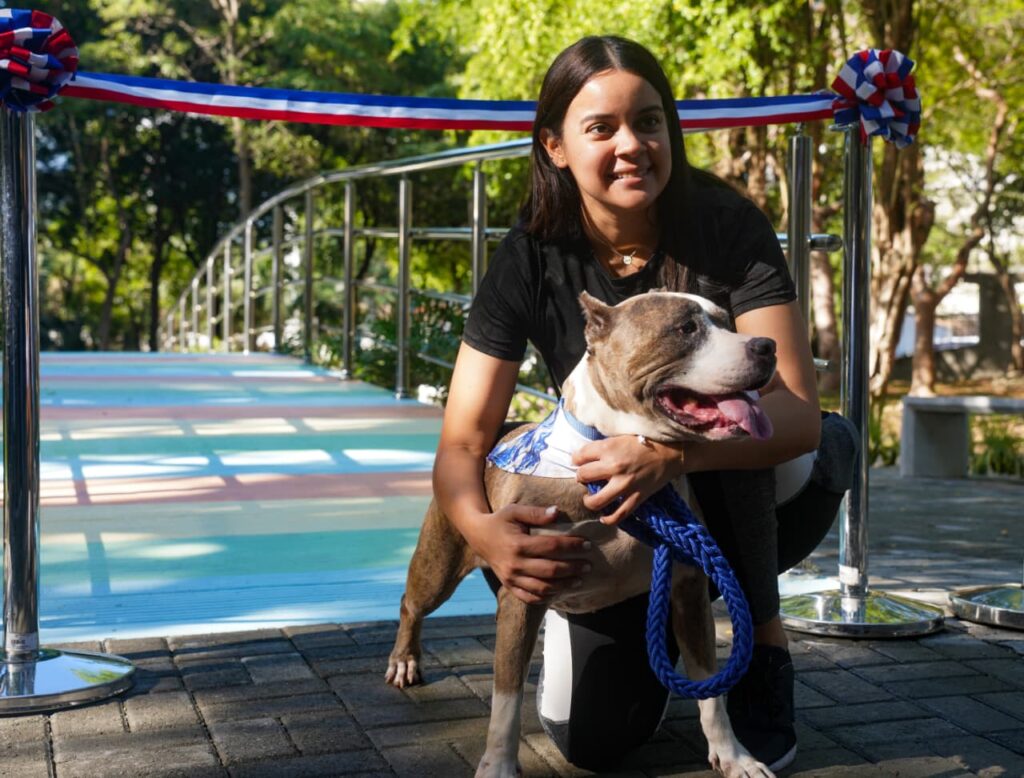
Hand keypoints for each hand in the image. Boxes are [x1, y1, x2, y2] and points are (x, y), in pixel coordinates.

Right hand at [461, 504, 591, 604]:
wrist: (478, 536)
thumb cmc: (500, 521)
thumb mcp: (514, 511)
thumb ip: (535, 512)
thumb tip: (557, 512)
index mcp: (518, 544)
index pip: (551, 547)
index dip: (571, 546)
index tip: (587, 544)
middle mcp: (515, 564)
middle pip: (550, 570)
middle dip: (573, 568)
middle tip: (588, 565)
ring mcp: (511, 578)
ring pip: (542, 588)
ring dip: (564, 586)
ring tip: (579, 580)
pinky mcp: (509, 586)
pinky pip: (529, 597)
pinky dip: (546, 597)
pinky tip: (559, 591)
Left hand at [572, 436, 685, 524]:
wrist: (669, 454)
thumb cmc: (643, 443)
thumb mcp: (619, 438)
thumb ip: (601, 447)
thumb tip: (583, 457)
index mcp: (608, 448)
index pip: (579, 457)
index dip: (576, 460)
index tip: (580, 462)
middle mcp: (614, 467)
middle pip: (582, 476)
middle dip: (581, 477)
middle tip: (586, 477)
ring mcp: (624, 485)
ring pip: (596, 501)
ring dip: (589, 501)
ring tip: (590, 498)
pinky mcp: (636, 498)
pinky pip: (618, 515)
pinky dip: (609, 519)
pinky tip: (603, 517)